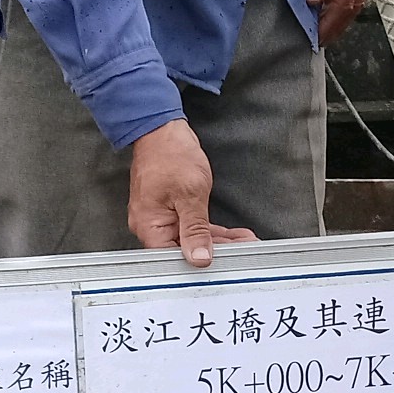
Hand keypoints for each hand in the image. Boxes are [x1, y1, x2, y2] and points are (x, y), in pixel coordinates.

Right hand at [127, 118, 253, 267]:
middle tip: (244, 248)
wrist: (162, 129)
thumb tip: (199, 257)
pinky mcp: (169, 210)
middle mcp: (150, 226)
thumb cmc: (170, 154)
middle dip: (217, 251)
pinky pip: (190, 226)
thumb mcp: (190, 194)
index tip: (226, 260)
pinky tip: (230, 233)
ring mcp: (160, 218)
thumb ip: (195, 229)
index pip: (173, 258)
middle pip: (184, 250)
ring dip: (218, 241)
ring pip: (191, 239)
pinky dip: (210, 230)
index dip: (200, 262)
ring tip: (243, 241)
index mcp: (149, 226)